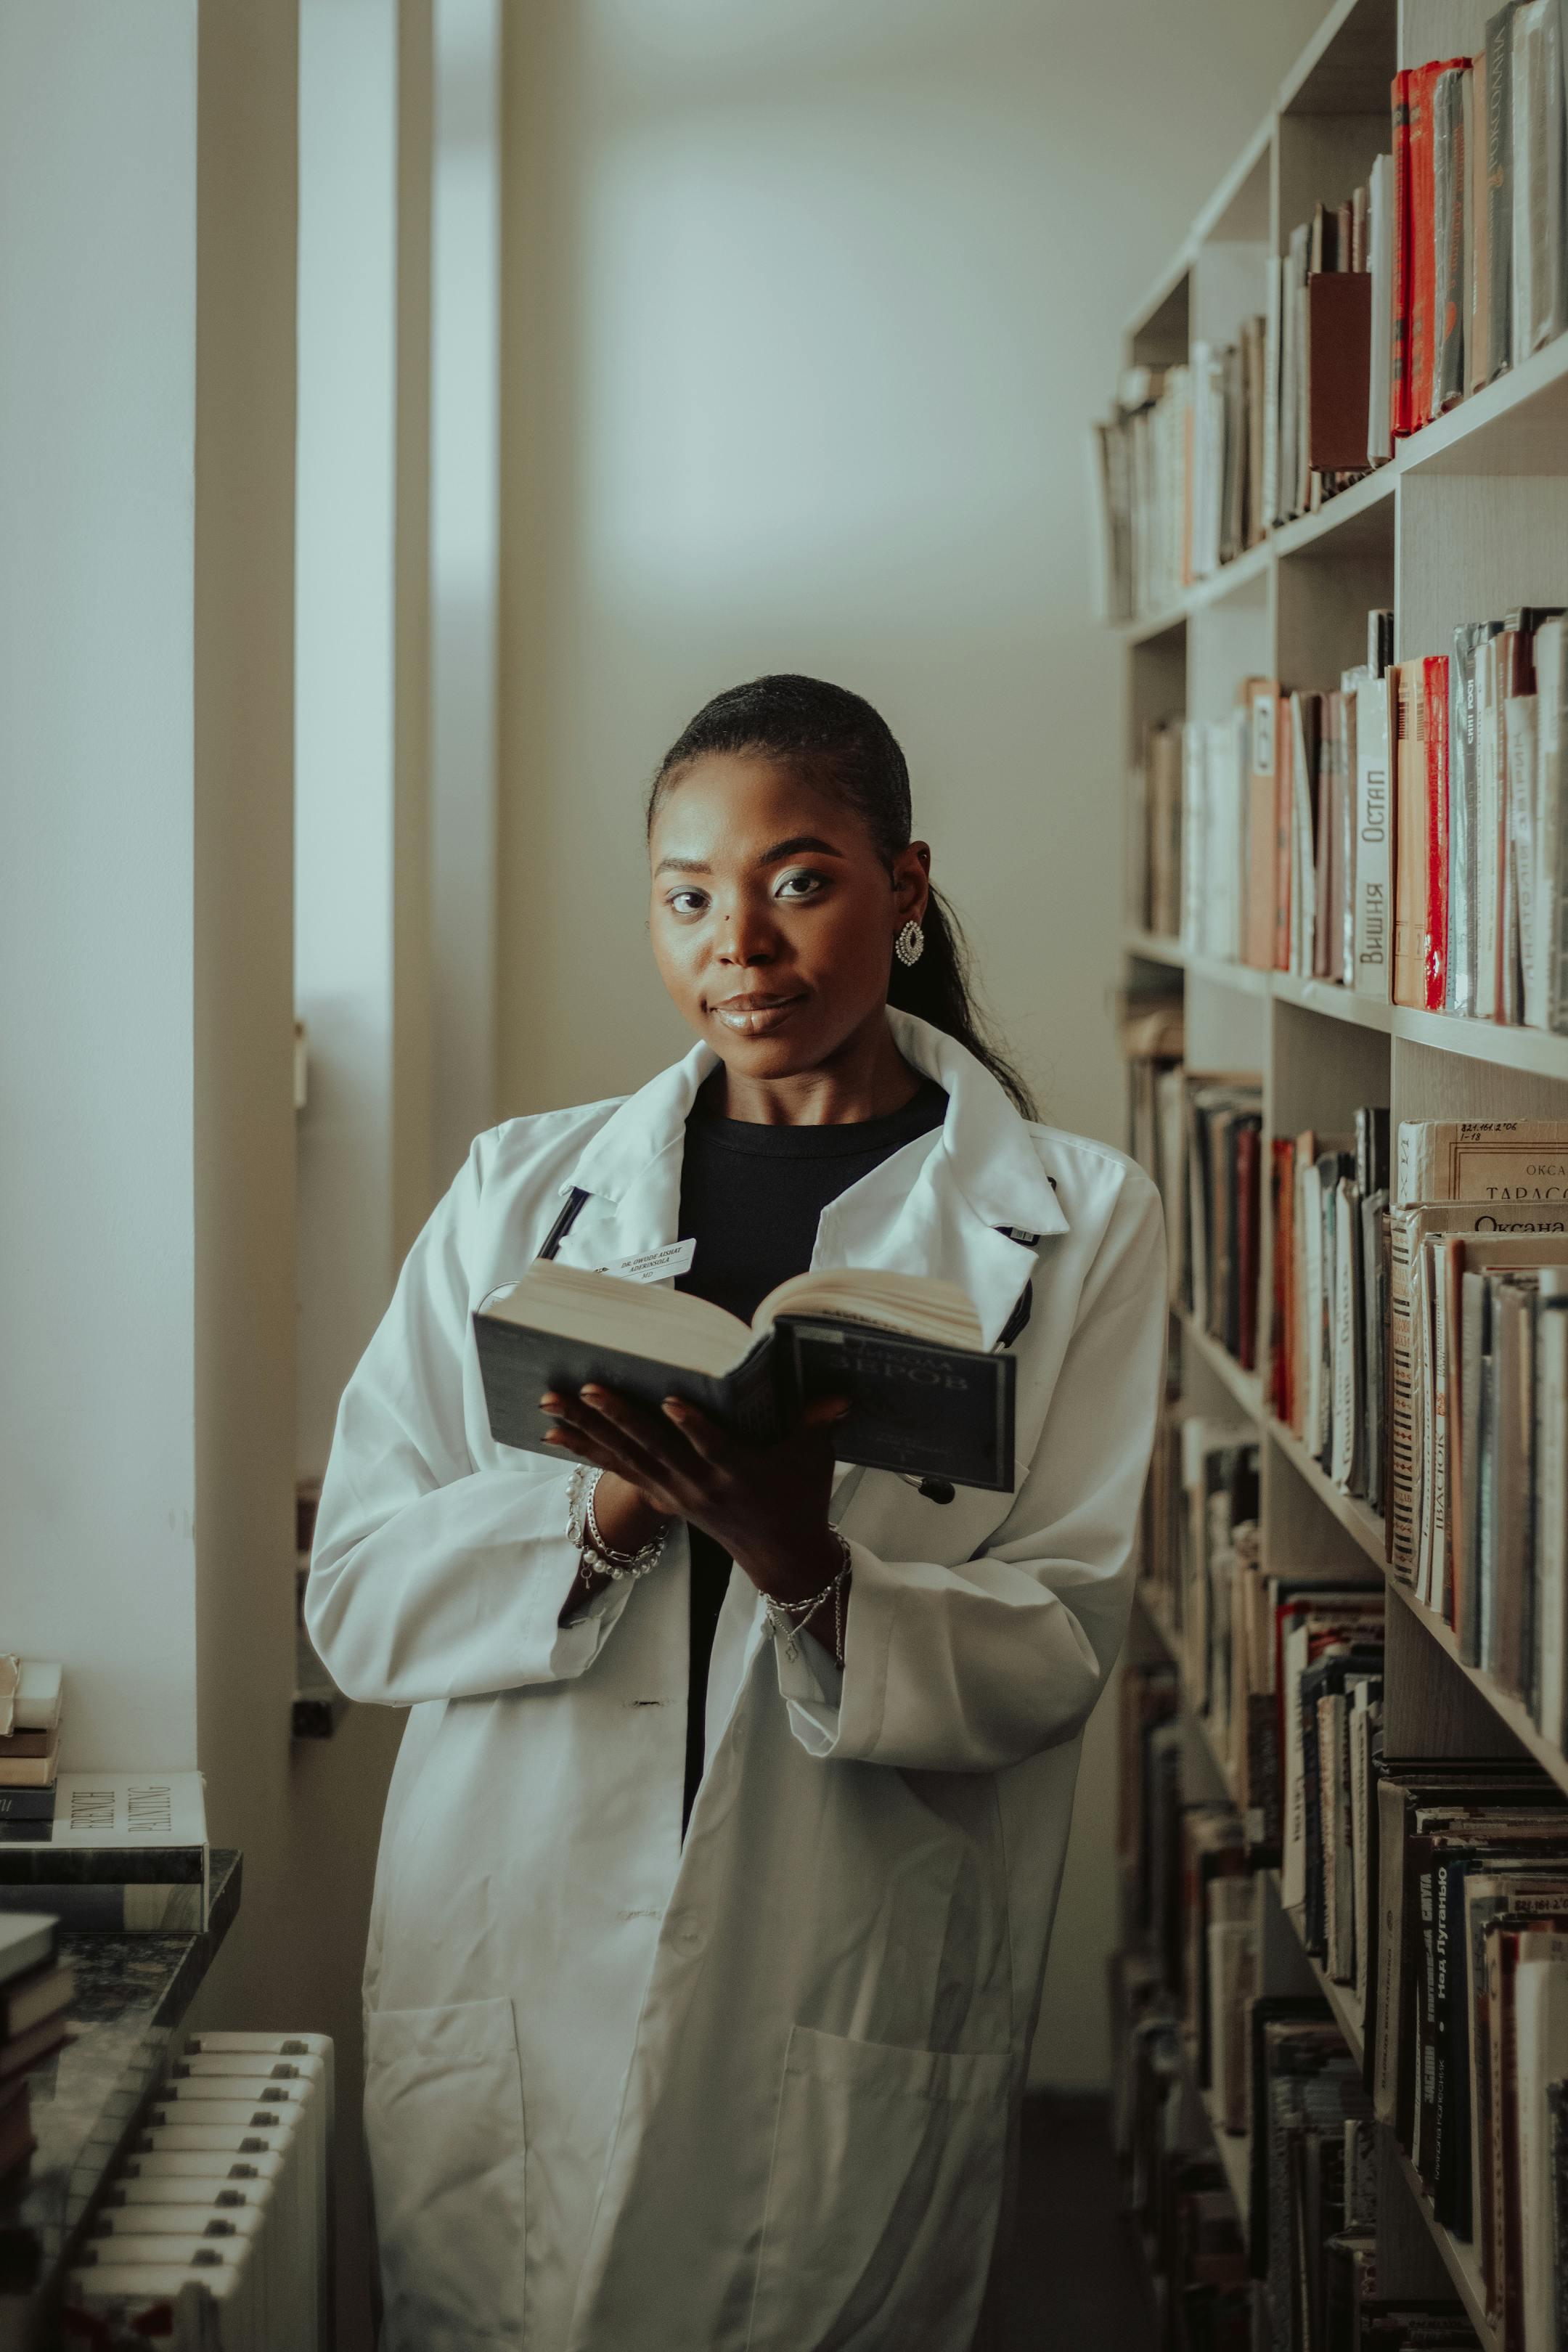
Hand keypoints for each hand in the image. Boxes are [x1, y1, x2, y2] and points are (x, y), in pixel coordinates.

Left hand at [540, 1385, 848, 1609]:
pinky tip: (555, 1435)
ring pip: (624, 1457)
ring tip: (552, 1405)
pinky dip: (587, 1451)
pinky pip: (618, 1470)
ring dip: (587, 1430)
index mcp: (737, 1472)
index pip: (711, 1446)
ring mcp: (676, 1494)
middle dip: (616, 1416)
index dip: (692, 1425)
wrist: (781, 1556)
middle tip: (584, 1389)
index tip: (670, 1400)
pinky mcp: (664, 1498)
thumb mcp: (813, 1459)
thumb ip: (819, 1421)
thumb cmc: (799, 1499)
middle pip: (652, 1447)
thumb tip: (839, 1391)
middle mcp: (698, 1485)